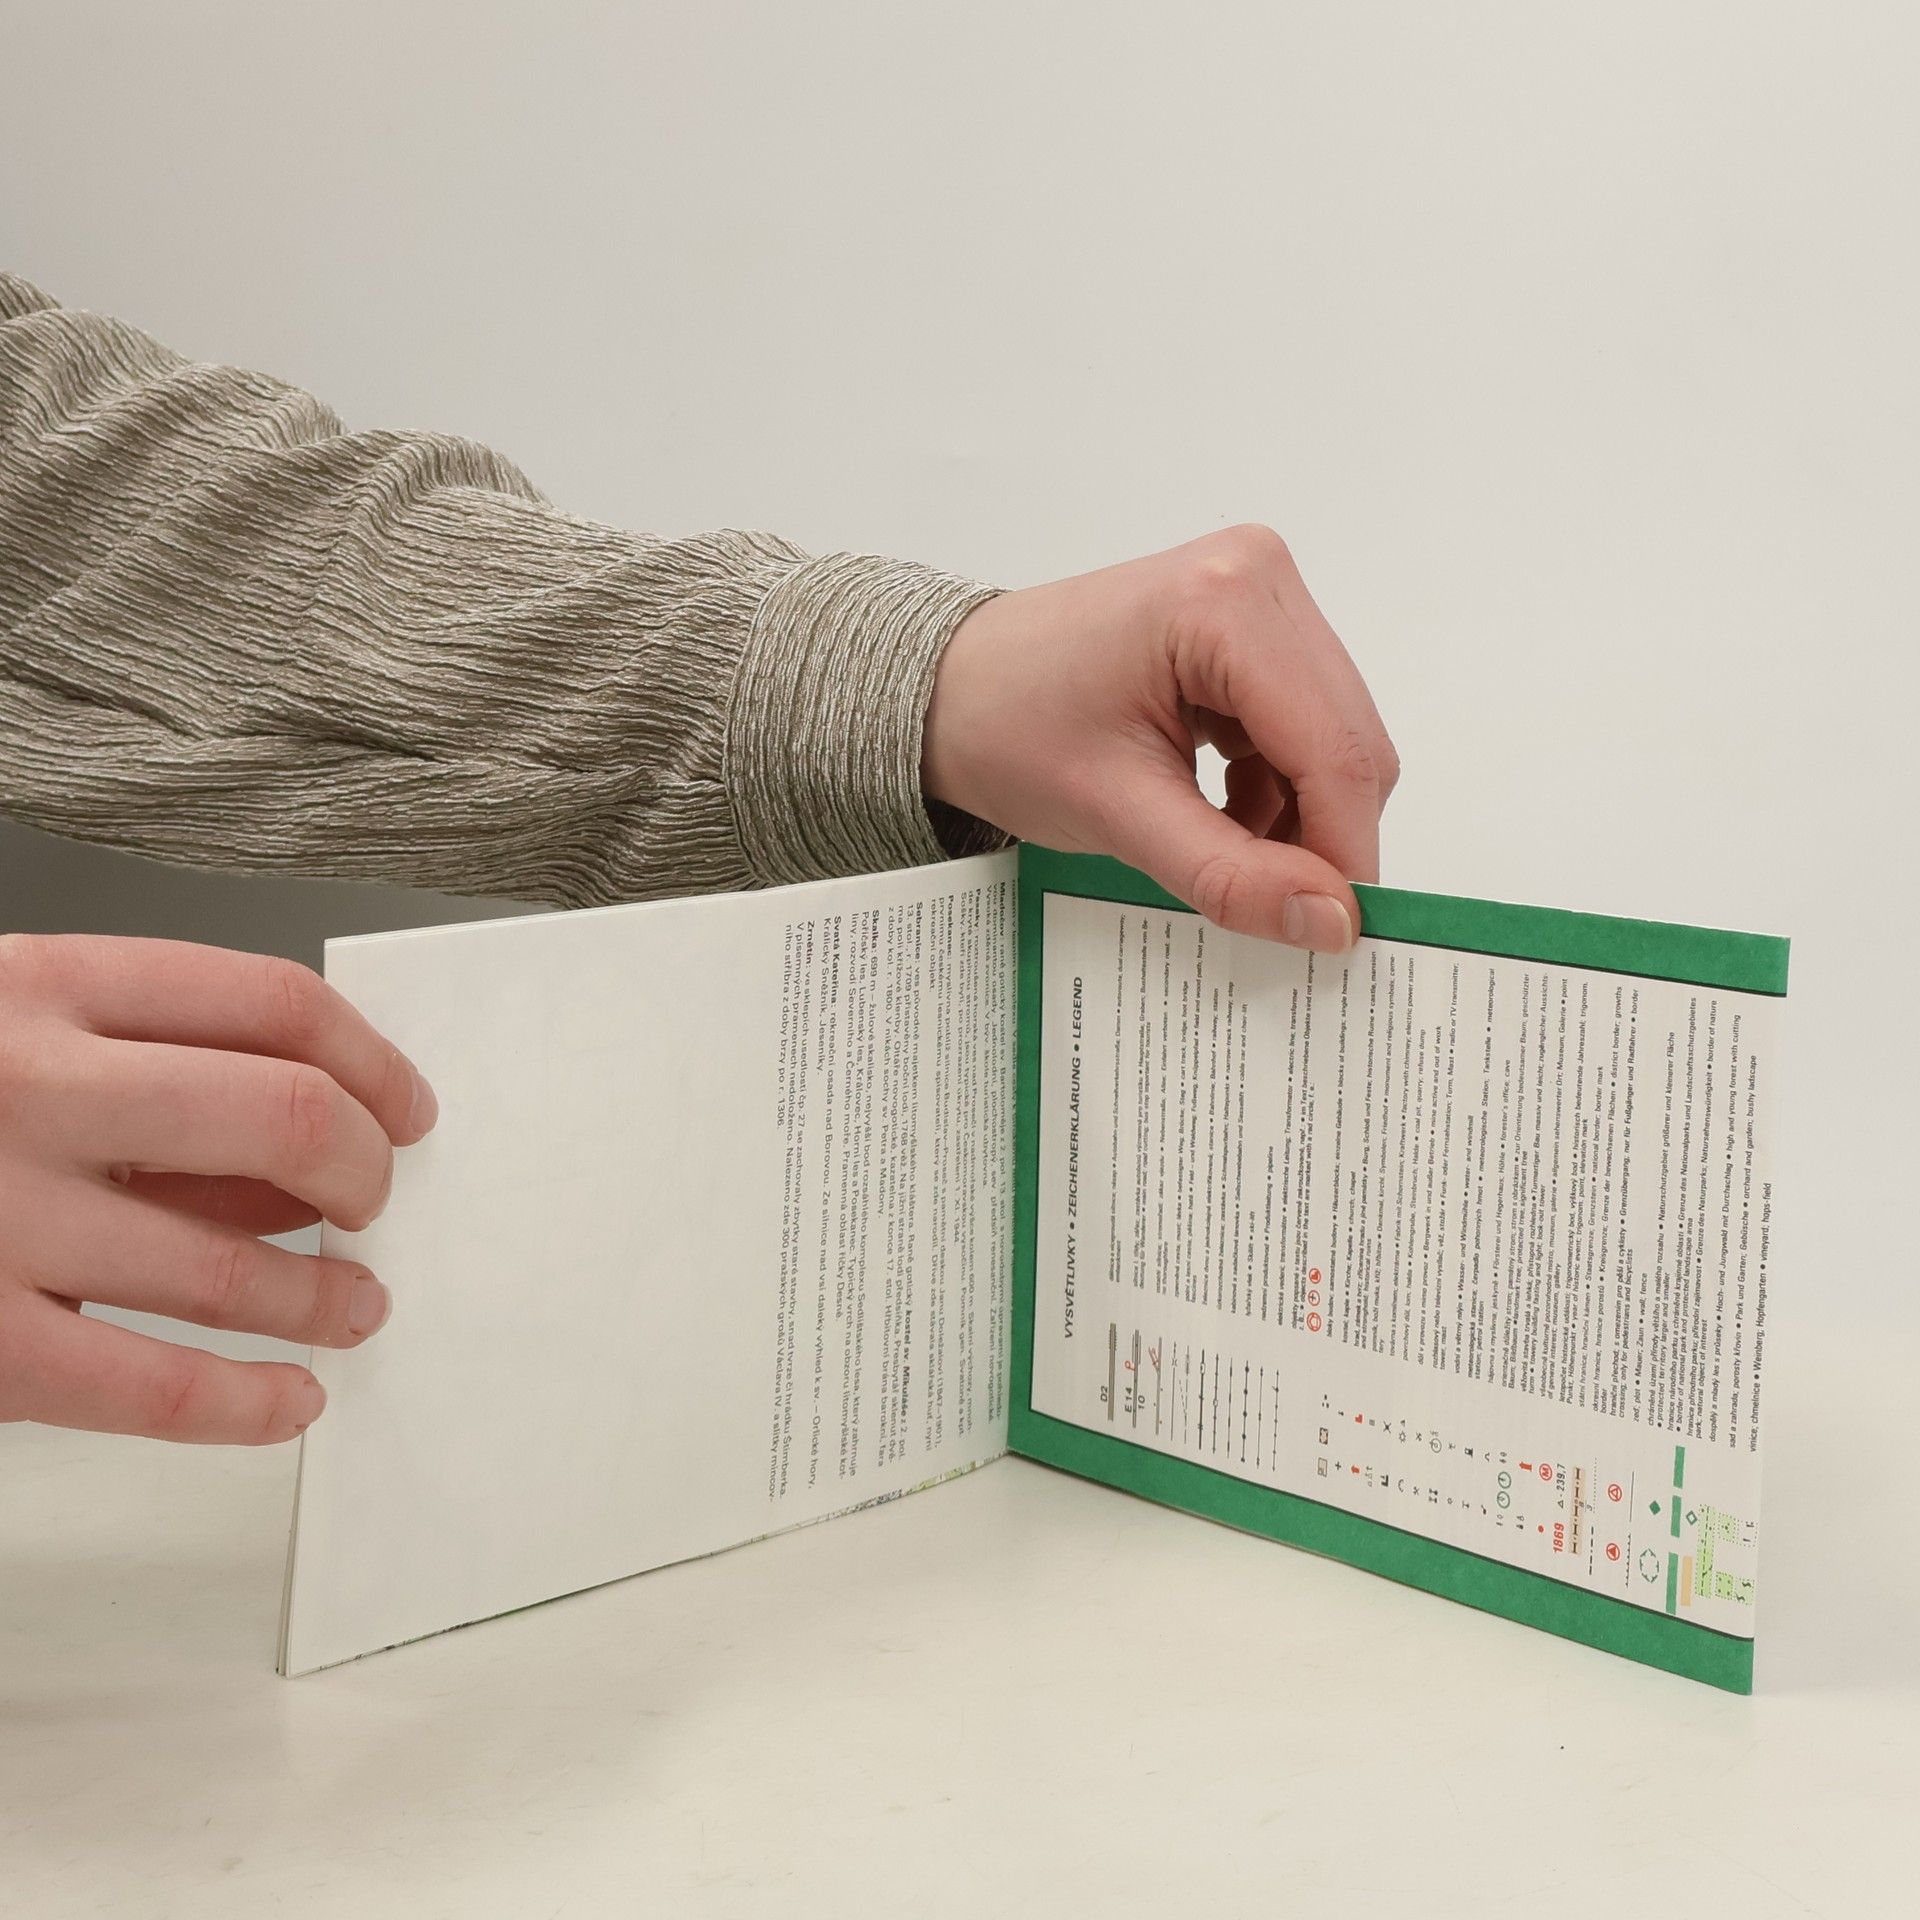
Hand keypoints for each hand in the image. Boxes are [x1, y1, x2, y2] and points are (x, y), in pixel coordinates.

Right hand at [0, 935, 435, 1443]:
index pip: (270, 1001)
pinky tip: (289, 1401)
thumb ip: (140, 1073)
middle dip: (364, 1172)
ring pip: (234, 1267)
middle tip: (375, 1205)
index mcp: (37, 986)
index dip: (371, 1058)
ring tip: (357, 1306)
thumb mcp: (3, 1035)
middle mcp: (24, 1089)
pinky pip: (154, 1389)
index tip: (407, 1105)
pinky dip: (247, 1402)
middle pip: (286, 1117)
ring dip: (327, 1295)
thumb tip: (301, 1151)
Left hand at [923, 525, 1398, 951]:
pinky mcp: (1253, 619)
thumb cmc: (1007, 730)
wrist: (948, 690)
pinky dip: (1280, 784)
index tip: (1336, 932)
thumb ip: (1231, 875)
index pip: (1334, 749)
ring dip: (1299, 812)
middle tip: (1275, 906)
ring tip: (1226, 851)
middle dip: (1322, 834)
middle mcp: (1257, 575)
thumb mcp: (1118, 816)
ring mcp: (1259, 591)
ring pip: (1336, 735)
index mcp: (1223, 603)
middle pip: (1350, 739)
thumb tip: (1330, 921)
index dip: (1344, 852)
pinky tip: (1223, 813)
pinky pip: (1307, 720)